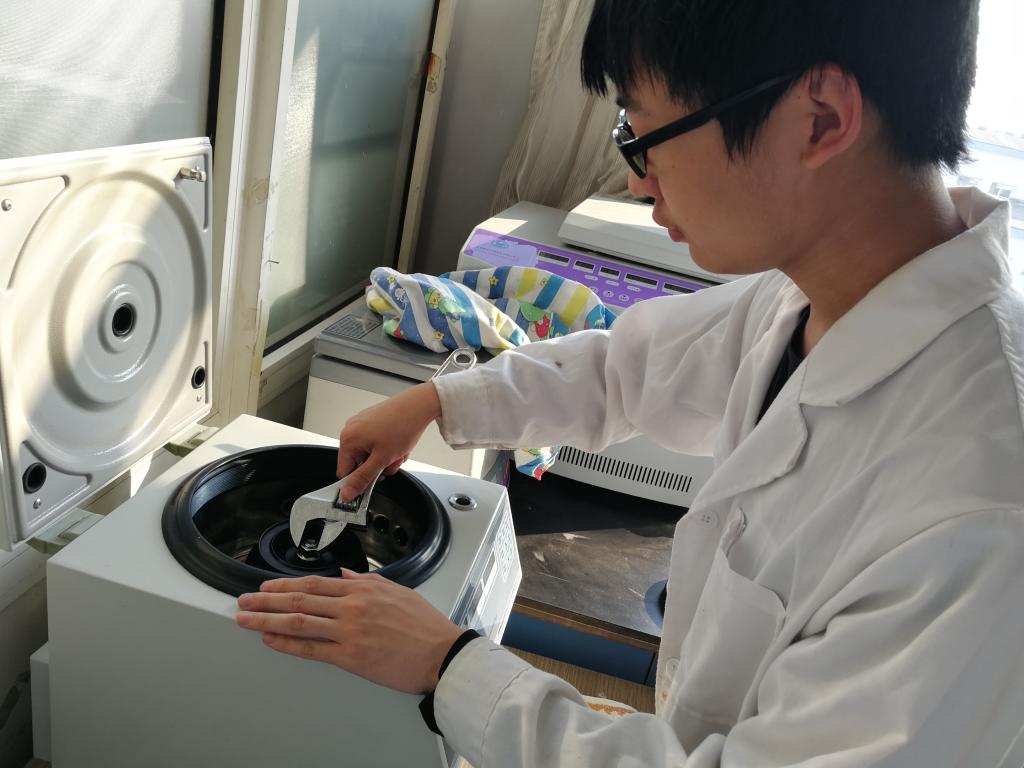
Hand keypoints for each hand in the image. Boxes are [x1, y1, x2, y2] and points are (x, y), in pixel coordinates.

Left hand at [235, 569, 463, 694]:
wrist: (440, 653)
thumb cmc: (424, 625)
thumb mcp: (398, 591)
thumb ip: (367, 582)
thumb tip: (345, 576)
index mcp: (362, 589)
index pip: (313, 584)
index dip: (284, 585)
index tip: (265, 587)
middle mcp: (352, 607)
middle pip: (298, 600)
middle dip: (265, 601)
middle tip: (243, 602)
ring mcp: (349, 631)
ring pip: (298, 622)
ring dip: (267, 620)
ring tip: (246, 620)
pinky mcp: (350, 656)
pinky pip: (311, 649)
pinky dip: (287, 644)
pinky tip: (270, 641)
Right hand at [336, 382, 441, 500]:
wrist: (419, 405)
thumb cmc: (402, 426)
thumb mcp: (381, 459)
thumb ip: (362, 478)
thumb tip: (347, 493)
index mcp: (348, 439)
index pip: (345, 471)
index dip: (359, 480)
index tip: (373, 481)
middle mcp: (352, 429)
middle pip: (360, 462)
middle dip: (378, 466)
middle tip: (391, 462)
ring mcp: (363, 424)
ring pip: (371, 453)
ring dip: (386, 458)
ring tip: (399, 451)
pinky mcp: (373, 421)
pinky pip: (377, 442)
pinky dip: (388, 447)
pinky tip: (399, 444)